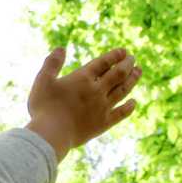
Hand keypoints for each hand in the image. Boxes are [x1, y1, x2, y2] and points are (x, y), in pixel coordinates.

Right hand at [24, 46, 142, 159]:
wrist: (52, 134)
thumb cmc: (44, 107)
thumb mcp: (42, 81)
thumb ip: (52, 63)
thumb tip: (61, 48)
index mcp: (82, 78)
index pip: (103, 63)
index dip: (114, 55)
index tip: (124, 51)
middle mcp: (96, 90)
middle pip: (118, 74)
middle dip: (127, 64)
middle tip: (133, 59)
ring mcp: (102, 107)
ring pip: (123, 90)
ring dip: (132, 80)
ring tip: (139, 72)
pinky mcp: (103, 123)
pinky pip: (121, 113)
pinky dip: (129, 107)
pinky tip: (134, 103)